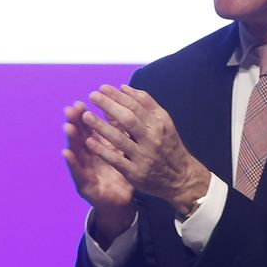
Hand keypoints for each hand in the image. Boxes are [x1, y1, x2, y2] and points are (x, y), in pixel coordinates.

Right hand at [63, 100, 136, 242]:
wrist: (122, 202)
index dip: (83, 117)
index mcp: (97, 148)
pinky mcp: (84, 186)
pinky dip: (72, 163)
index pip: (88, 130)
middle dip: (74, 123)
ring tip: (67, 126)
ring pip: (76, 152)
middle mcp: (87, 158)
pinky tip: (66, 153)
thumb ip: (117, 133)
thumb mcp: (120, 151)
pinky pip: (78, 173)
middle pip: (79, 138)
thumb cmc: (121, 174)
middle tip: (70, 109)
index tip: (79, 103)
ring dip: (71, 139)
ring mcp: (84, 172)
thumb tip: (115, 111)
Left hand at [82, 85, 210, 215]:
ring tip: (85, 116)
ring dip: (101, 126)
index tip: (102, 88)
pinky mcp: (136, 173)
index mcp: (159, 123)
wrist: (181, 178)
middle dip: (109, 105)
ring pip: (120, 138)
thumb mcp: (163, 123)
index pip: (137, 104)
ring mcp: (144, 156)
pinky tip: (89, 142)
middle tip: (92, 96)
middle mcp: (153, 138)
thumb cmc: (167, 146)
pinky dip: (102, 150)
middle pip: (128, 118)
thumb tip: (124, 88)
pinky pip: (116, 160)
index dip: (118, 95)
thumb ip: (146, 105)